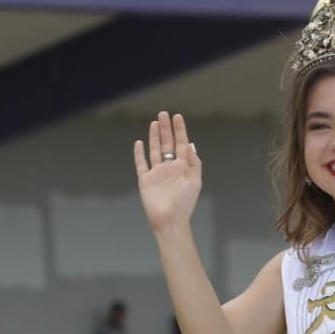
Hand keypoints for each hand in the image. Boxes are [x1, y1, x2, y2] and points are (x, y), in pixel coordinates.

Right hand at [133, 111, 202, 232]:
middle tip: (164, 114)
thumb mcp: (194, 181)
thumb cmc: (185, 203)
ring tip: (155, 123)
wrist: (170, 219)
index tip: (178, 117)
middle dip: (166, 129)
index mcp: (183, 167)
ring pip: (155, 150)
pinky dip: (140, 153)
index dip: (180, 130)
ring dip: (154, 136)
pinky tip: (140, 143)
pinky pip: (141, 163)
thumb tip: (191, 144)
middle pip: (167, 143)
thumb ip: (194, 162)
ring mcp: (157, 173)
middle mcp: (170, 167)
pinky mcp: (145, 179)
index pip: (181, 144)